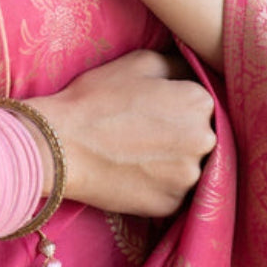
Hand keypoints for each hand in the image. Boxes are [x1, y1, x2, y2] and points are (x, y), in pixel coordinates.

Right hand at [31, 50, 216, 216]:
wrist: (61, 144)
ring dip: (172, 160)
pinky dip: (159, 182)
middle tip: (146, 130)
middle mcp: (204, 141)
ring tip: (138, 151)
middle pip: (203, 136)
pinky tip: (134, 171)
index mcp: (199, 102)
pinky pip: (174, 191)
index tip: (156, 107)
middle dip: (181, 133)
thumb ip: (177, 63)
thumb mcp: (138, 62)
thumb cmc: (97, 98)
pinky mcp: (172, 204)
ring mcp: (190, 177)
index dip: (179, 103)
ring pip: (190, 166)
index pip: (204, 102)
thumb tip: (194, 70)